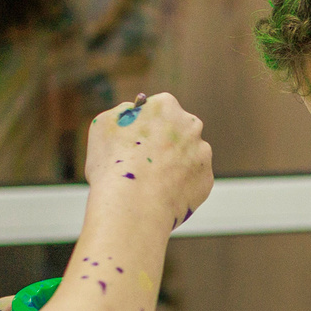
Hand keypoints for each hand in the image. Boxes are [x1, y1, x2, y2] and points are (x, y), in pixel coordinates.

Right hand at [86, 92, 212, 225]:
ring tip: (152, 182)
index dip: (145, 125)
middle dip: (165, 142)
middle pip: (178, 130)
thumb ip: (122, 111)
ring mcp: (202, 153)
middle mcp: (190, 125)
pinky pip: (192, 180)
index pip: (159, 109)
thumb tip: (133, 109)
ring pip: (188, 156)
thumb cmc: (113, 163)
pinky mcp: (206, 179)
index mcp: (166, 105)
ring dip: (174, 164)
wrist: (133, 205)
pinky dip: (180, 186)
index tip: (136, 139)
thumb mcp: (104, 124)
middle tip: (145, 161)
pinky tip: (162, 194)